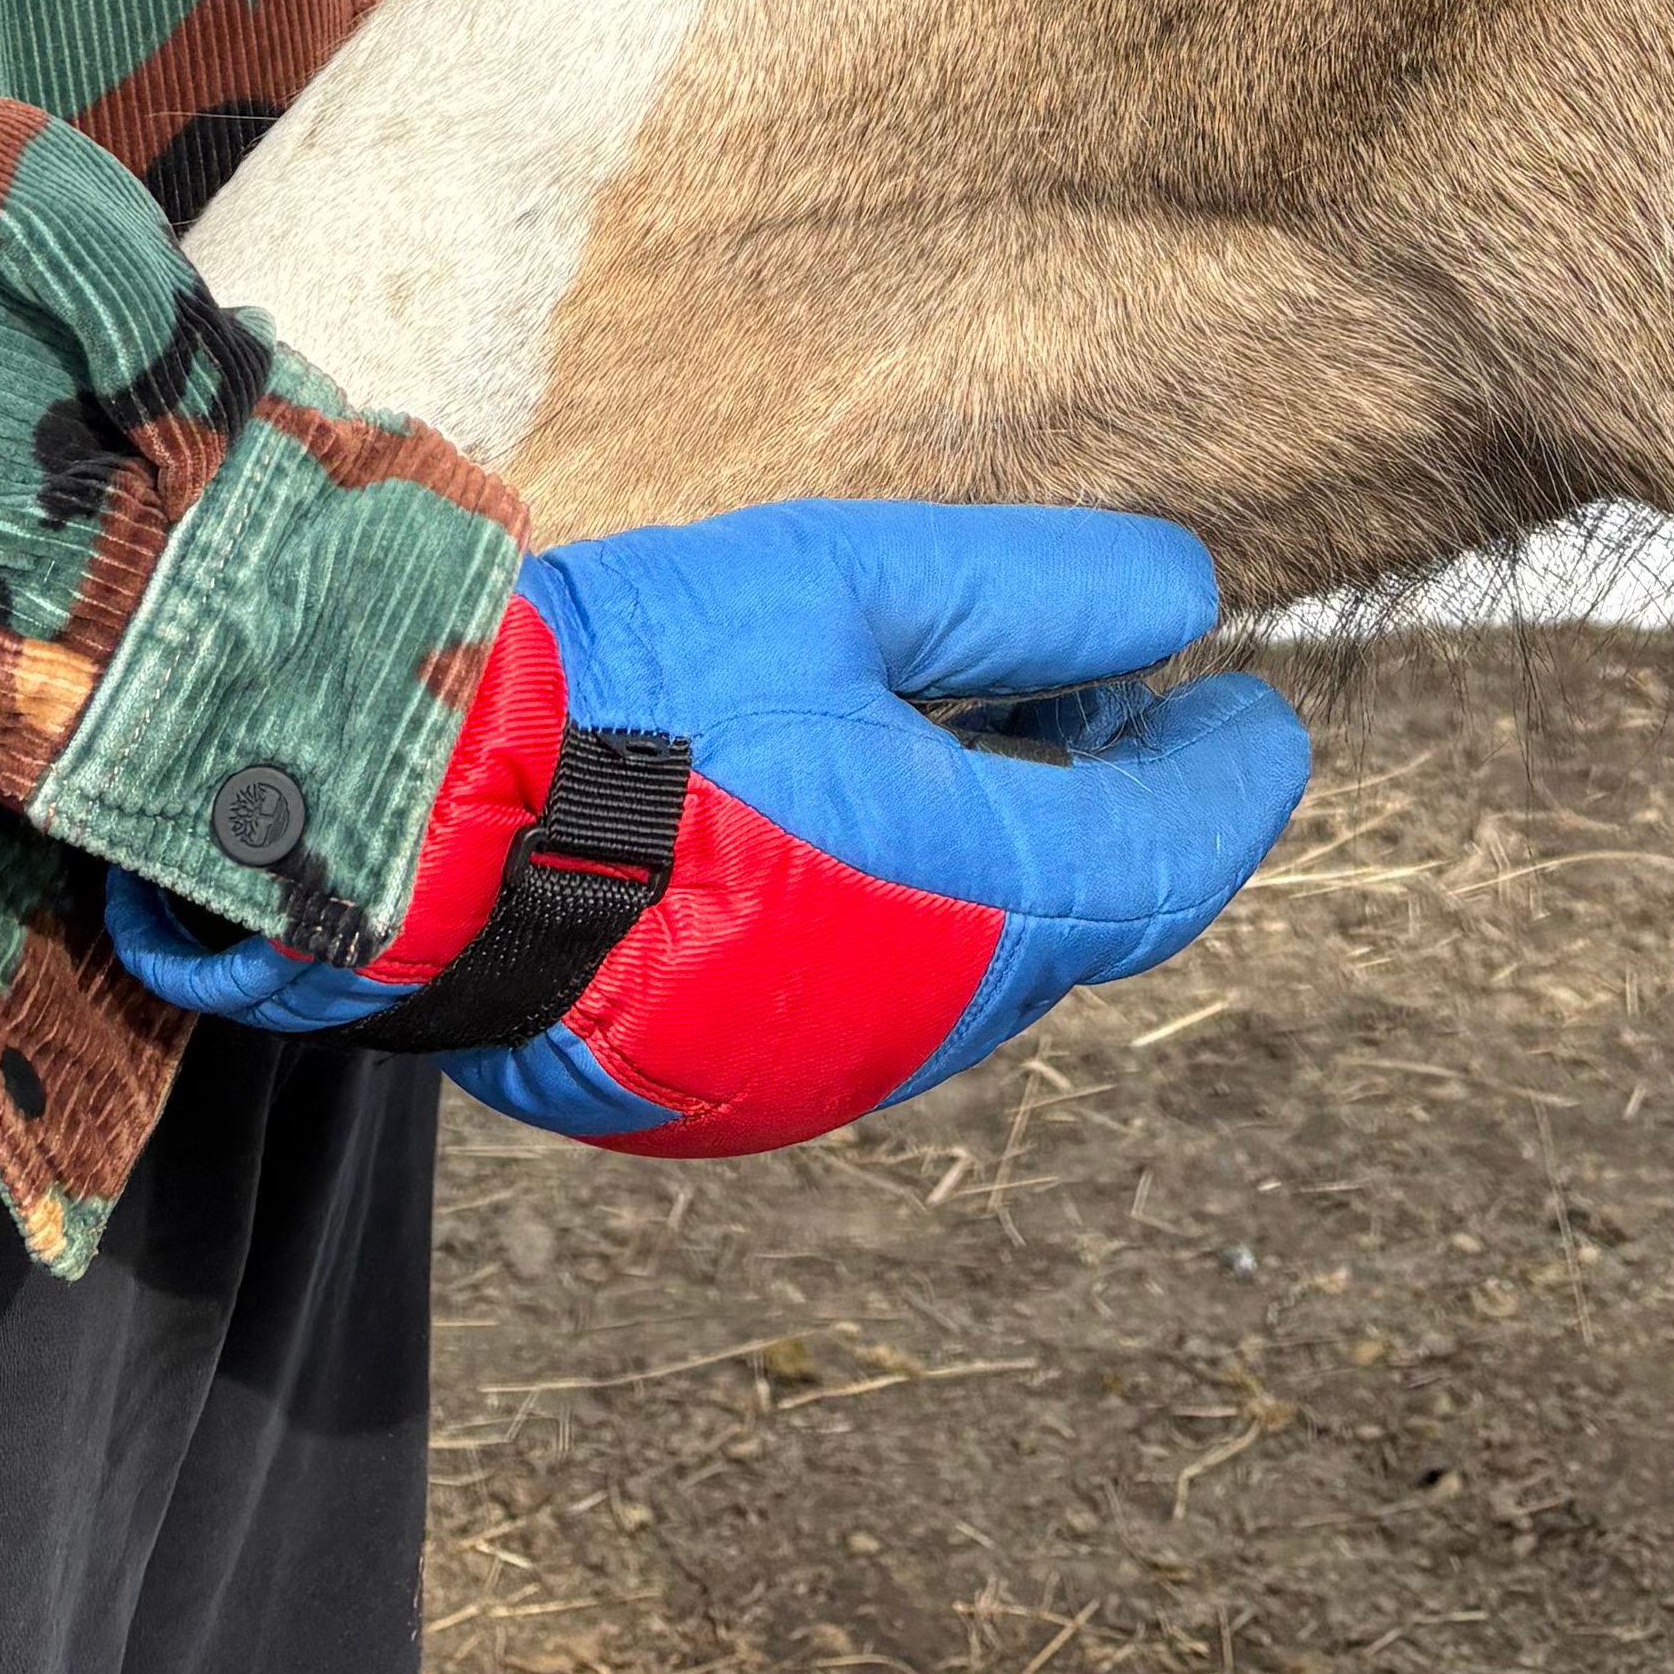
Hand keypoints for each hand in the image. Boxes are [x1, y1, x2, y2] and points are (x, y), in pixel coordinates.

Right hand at [104, 497, 1308, 1152]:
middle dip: (1116, 800)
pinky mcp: (723, 1085)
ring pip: (966, 959)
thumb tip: (1187, 601)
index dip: (1229, 778)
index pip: (1169, 856)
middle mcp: (922, 1021)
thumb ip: (1035, 596)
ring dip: (1002, 849)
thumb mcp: (850, 588)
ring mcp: (817, 1073)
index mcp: (977, 906)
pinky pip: (862, 990)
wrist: (411, 822)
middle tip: (1119, 687)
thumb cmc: (633, 685)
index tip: (1263, 710)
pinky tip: (847, 804)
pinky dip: (899, 899)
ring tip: (985, 719)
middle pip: (1073, 912)